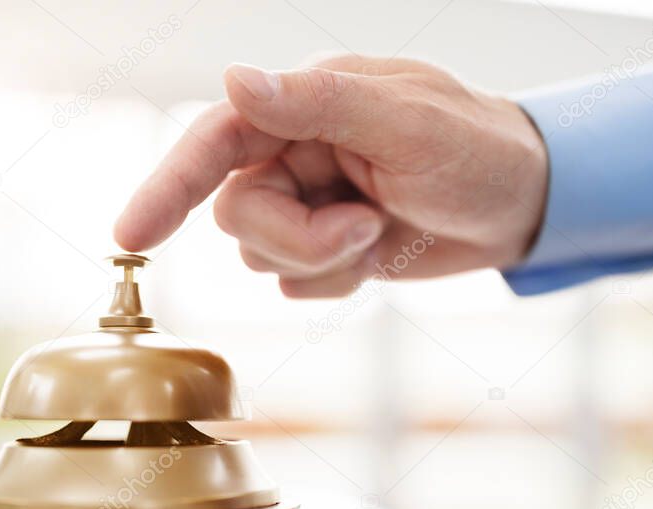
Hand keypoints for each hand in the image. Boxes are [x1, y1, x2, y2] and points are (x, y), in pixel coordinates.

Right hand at [114, 55, 547, 296]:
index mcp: (306, 105)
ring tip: (379, 230)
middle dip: (300, 239)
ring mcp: (309, 202)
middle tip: (365, 227)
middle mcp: (296, 151)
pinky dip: (335, 280)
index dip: (168, 187)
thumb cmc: (478, 149)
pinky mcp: (326, 246)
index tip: (130, 237)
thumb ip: (319, 104)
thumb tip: (235, 79)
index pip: (215, 141)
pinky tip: (378, 251)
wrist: (522, 205)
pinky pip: (296, 285)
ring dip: (322, 260)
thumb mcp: (408, 120)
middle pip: (239, 216)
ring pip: (262, 256)